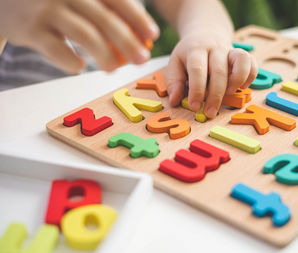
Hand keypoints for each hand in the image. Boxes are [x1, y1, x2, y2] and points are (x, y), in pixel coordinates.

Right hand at [0, 0, 158, 72]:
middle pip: (105, 20)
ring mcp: (47, 10)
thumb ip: (105, 8)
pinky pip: (57, 50)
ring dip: (105, 57)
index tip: (153, 36)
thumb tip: (142, 34)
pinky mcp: (31, 30)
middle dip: (129, 42)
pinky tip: (81, 66)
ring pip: (85, 36)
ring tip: (114, 70)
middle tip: (143, 60)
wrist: (6, 1)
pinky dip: (72, 61)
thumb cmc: (54, 2)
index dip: (138, 18)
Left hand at [167, 30, 257, 117]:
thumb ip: (175, 82)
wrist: (205, 32)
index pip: (197, 69)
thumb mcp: (176, 63)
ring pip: (241, 60)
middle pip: (219, 69)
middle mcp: (215, 48)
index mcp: (195, 50)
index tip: (194, 107)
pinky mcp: (243, 54)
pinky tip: (240, 88)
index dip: (197, 90)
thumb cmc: (189, 54)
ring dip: (237, 80)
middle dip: (215, 95)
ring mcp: (231, 50)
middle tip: (210, 112)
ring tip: (229, 94)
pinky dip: (250, 77)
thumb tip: (174, 101)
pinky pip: (252, 63)